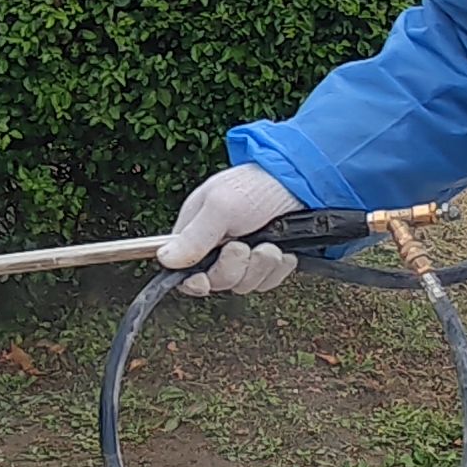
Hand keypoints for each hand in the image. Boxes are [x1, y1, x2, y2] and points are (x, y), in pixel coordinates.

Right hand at [158, 165, 303, 295]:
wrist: (302, 182)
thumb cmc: (257, 185)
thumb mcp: (220, 206)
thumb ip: (193, 236)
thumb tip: (164, 259)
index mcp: (196, 232)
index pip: (183, 272)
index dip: (194, 281)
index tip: (204, 279)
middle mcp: (217, 248)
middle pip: (218, 282)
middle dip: (235, 268)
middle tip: (244, 246)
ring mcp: (245, 257)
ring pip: (246, 284)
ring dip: (261, 266)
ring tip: (269, 243)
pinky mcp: (267, 263)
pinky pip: (269, 281)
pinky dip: (278, 267)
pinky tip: (282, 249)